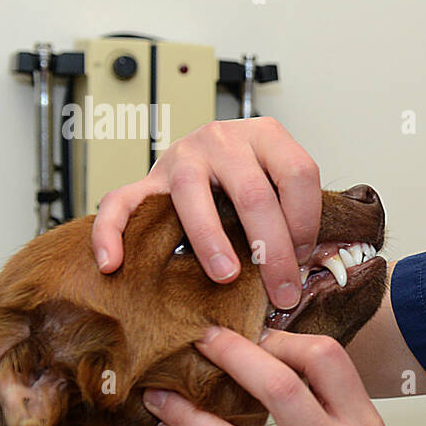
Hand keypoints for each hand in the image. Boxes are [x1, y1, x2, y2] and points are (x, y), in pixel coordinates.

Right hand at [91, 116, 322, 311]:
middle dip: (271, 250)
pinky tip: (113, 263)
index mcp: (266, 135)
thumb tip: (313, 267)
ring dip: (211, 240)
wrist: (207, 157)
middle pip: (252, 193)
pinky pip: (120, 202)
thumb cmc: (251, 178)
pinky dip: (112, 232)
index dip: (306, 221)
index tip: (303, 257)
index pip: (298, 174)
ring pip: (192, 195)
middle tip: (280, 291)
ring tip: (225, 277)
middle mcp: (223, 139)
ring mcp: (181, 155)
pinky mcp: (146, 179)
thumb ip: (295, 212)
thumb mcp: (280, 181)